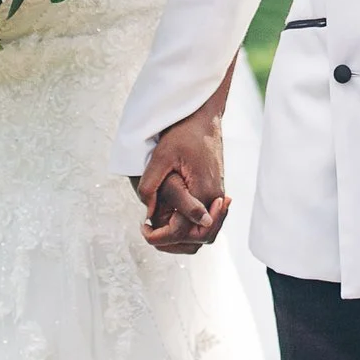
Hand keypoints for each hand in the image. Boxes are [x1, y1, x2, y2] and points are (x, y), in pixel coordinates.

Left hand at [135, 104, 229, 252]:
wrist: (204, 117)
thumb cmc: (184, 133)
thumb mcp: (160, 156)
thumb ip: (151, 186)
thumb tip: (147, 214)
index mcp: (203, 192)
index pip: (183, 230)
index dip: (159, 236)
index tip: (142, 227)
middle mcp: (214, 198)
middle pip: (199, 238)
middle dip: (172, 242)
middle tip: (148, 231)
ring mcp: (217, 196)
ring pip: (205, 233)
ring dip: (183, 238)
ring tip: (158, 229)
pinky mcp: (215, 192)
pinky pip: (207, 220)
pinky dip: (191, 228)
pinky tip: (172, 218)